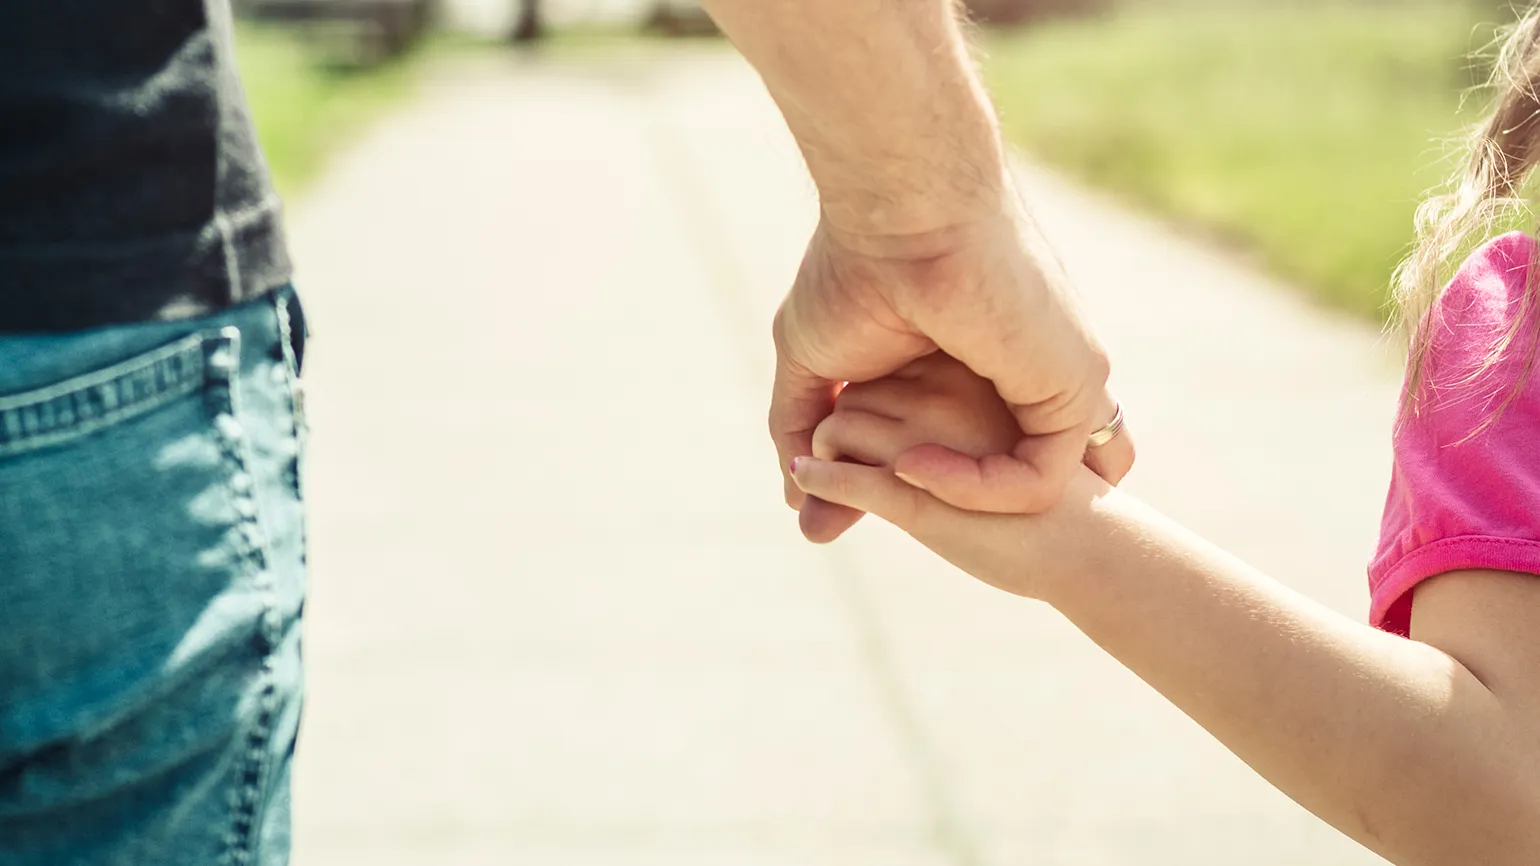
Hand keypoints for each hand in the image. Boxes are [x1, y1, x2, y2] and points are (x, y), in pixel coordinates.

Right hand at [771, 203, 1133, 542]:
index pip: (974, 454)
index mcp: (975, 370)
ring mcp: (1054, 384)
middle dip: (959, 508)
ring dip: (956, 502)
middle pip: (1013, 478)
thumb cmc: (850, 270)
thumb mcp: (814, 363)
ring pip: (1029, 488)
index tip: (853, 490)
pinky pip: (1036, 481)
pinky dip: (973, 491)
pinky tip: (915, 466)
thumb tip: (795, 497)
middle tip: (890, 503)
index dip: (926, 484)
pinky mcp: (1072, 388)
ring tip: (897, 474)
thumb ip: (804, 428)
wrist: (897, 213)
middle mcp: (1024, 378)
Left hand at [798, 352, 1113, 597]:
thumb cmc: (1049, 490)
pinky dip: (822, 482)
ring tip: (833, 480)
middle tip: (849, 458)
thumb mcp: (1003, 430)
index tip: (875, 430)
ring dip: (830, 454)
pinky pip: (848, 479)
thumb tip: (894, 412)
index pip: (890, 365)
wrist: (1089, 542)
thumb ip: (951, 413)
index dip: (874, 398)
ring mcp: (928, 439)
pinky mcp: (914, 491)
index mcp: (969, 368)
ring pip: (840, 426)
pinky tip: (809, 484)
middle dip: (847, 426)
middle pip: (859, 391)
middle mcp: (945, 392)